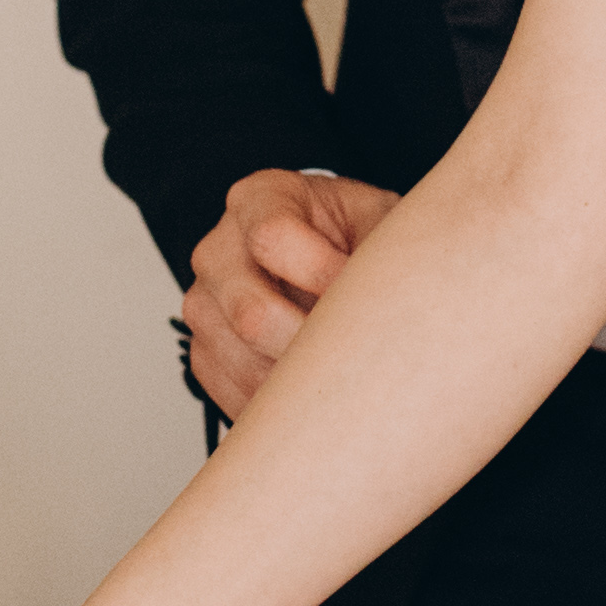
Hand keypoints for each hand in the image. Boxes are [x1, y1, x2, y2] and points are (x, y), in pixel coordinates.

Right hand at [181, 165, 399, 421]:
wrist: (327, 256)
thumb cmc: (354, 238)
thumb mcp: (378, 220)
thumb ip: (387, 246)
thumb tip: (401, 303)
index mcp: (259, 199)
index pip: (272, 238)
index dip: (323, 274)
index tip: (363, 292)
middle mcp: (219, 249)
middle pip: (250, 312)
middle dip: (314, 344)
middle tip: (360, 353)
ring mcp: (205, 304)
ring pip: (242, 362)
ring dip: (300, 381)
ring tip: (346, 374)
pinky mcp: (204, 351)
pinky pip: (232, 391)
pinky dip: (281, 405)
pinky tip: (318, 393)